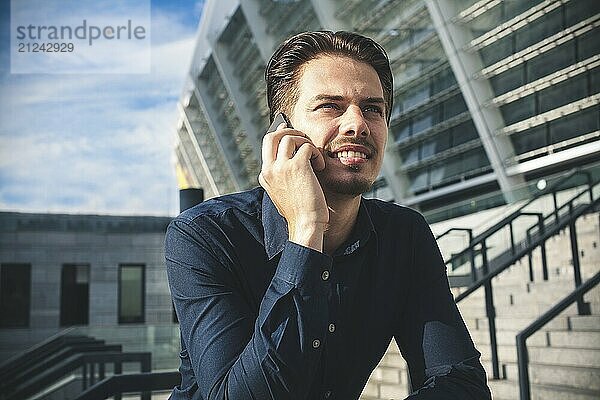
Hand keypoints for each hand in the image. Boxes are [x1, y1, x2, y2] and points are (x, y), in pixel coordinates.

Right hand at [258, 123, 326, 250]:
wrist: (305, 224)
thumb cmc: (300, 211)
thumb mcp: (283, 191)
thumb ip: (282, 174)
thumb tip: (292, 155)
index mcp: (265, 175)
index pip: (267, 146)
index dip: (279, 134)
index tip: (287, 130)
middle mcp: (270, 169)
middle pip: (272, 136)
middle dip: (289, 132)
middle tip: (303, 138)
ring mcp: (282, 167)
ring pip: (290, 138)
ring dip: (305, 142)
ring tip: (314, 157)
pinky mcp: (297, 166)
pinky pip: (307, 147)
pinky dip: (316, 153)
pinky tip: (320, 166)